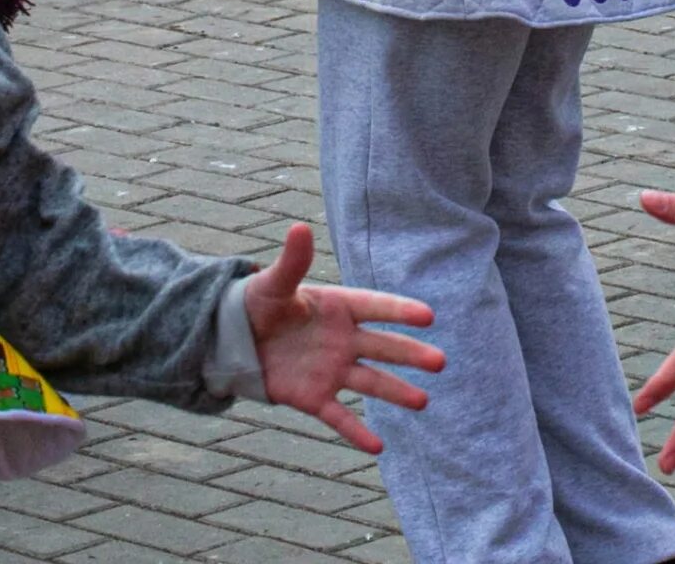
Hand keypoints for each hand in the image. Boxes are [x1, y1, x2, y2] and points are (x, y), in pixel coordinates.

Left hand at [242, 223, 444, 453]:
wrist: (234, 339)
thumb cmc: (258, 304)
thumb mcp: (273, 284)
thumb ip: (291, 262)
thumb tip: (299, 227)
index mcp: (338, 307)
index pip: (375, 307)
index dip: (399, 311)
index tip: (428, 316)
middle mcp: (343, 340)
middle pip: (383, 347)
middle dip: (410, 354)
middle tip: (440, 361)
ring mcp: (331, 370)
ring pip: (370, 382)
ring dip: (396, 391)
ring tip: (423, 402)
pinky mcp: (314, 397)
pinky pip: (339, 417)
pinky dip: (356, 432)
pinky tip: (378, 446)